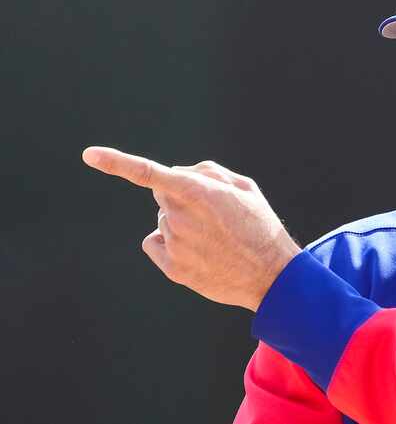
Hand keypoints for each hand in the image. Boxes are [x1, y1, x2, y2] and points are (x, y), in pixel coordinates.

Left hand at [82, 146, 300, 311]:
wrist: (270, 276)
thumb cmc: (260, 227)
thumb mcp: (245, 188)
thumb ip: (208, 172)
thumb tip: (178, 172)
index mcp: (199, 193)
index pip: (150, 174)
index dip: (117, 162)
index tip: (90, 154)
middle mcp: (181, 217)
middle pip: (163, 194)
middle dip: (180, 195)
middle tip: (212, 211)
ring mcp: (174, 244)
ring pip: (164, 219)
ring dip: (181, 221)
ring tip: (215, 236)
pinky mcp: (172, 267)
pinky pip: (155, 242)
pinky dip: (168, 242)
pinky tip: (196, 251)